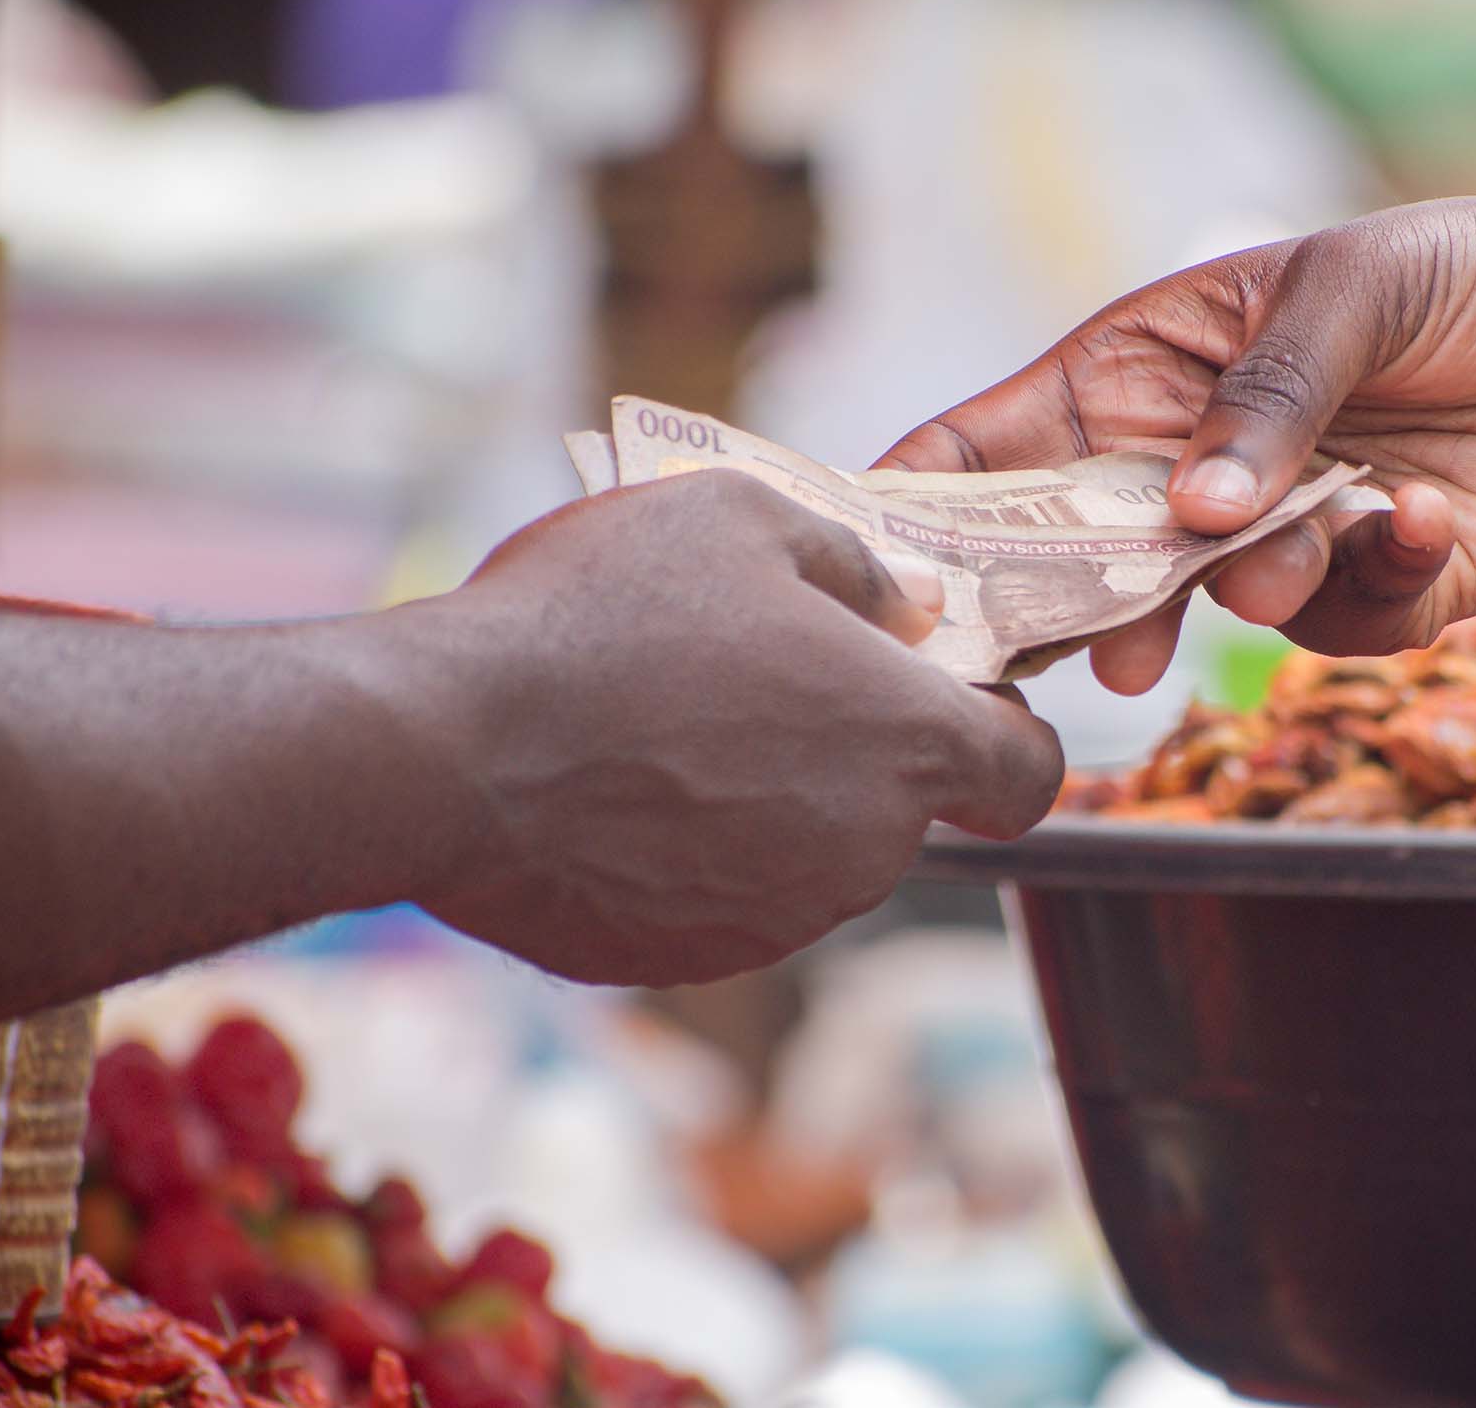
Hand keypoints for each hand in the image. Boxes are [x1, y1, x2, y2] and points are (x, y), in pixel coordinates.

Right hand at [384, 470, 1063, 985]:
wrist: (445, 752)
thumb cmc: (604, 617)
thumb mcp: (743, 514)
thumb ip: (854, 563)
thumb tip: (897, 604)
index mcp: (908, 744)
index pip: (1030, 774)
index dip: (1002, 732)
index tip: (942, 692)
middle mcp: (865, 853)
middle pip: (901, 805)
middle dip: (850, 747)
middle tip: (750, 673)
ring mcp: (778, 921)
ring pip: (810, 852)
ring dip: (768, 798)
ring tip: (659, 721)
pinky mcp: (690, 960)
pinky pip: (721, 897)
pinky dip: (691, 853)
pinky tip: (612, 788)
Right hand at [878, 196, 1475, 691]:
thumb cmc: (1473, 276)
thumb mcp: (1353, 286)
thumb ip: (1268, 394)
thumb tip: (1191, 513)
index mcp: (1146, 372)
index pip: (999, 444)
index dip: (930, 503)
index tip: (884, 565)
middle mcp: (1191, 470)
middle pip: (1081, 561)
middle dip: (1077, 604)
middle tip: (1094, 643)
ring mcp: (1272, 540)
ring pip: (1202, 610)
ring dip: (1245, 586)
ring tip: (1298, 547)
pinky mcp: (1363, 599)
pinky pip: (1333, 627)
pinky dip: (1372, 574)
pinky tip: (1419, 511)